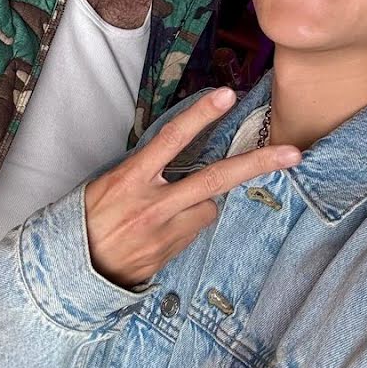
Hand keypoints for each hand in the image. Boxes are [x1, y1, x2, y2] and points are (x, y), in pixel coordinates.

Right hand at [84, 89, 300, 288]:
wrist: (72, 272)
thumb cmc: (88, 218)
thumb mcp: (106, 183)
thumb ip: (143, 169)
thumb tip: (177, 157)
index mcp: (131, 178)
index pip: (171, 139)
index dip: (200, 115)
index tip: (226, 95)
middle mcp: (152, 203)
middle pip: (214, 178)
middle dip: (257, 164)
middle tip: (294, 153)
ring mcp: (164, 232)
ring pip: (208, 207)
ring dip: (200, 203)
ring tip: (167, 211)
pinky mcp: (170, 254)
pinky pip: (195, 230)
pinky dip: (188, 224)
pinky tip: (161, 230)